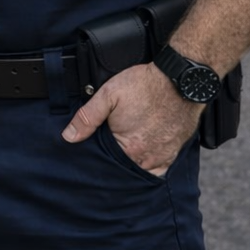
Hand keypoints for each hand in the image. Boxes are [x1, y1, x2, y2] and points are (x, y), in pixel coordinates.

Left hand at [62, 62, 201, 175]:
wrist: (180, 79)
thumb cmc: (145, 85)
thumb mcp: (108, 95)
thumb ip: (87, 117)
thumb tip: (69, 136)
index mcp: (128, 148)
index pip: (106, 162)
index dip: (97, 156)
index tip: (93, 148)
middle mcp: (147, 158)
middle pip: (125, 168)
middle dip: (114, 162)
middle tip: (108, 148)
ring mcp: (163, 156)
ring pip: (142, 170)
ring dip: (131, 164)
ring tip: (123, 150)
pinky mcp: (175, 151)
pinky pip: (160, 169)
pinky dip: (149, 165)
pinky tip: (141, 155)